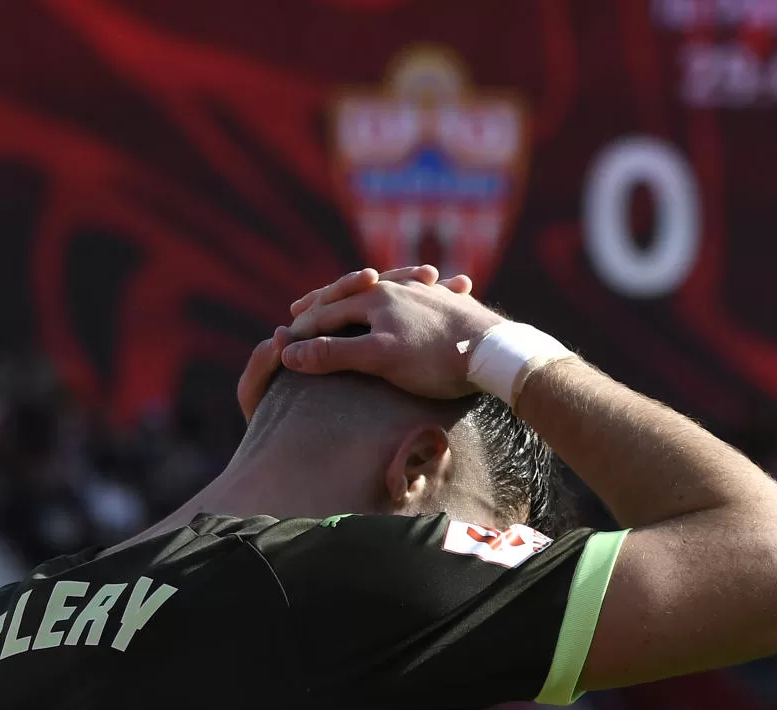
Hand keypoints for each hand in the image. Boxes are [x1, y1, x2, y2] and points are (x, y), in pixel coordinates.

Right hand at [236, 265, 471, 420]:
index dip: (301, 331)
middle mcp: (397, 287)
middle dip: (324, 302)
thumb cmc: (435, 359)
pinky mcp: (450, 302)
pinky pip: (421, 292)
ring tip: (359, 283)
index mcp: (375, 297)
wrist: (497, 353)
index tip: (280, 347)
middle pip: (350, 293)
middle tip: (298, 308)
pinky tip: (420, 286)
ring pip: (387, 286)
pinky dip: (408, 289)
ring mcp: (425, 292)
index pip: (326, 313)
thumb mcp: (378, 359)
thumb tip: (289, 354)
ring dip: (367, 287)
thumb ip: (333, 354)